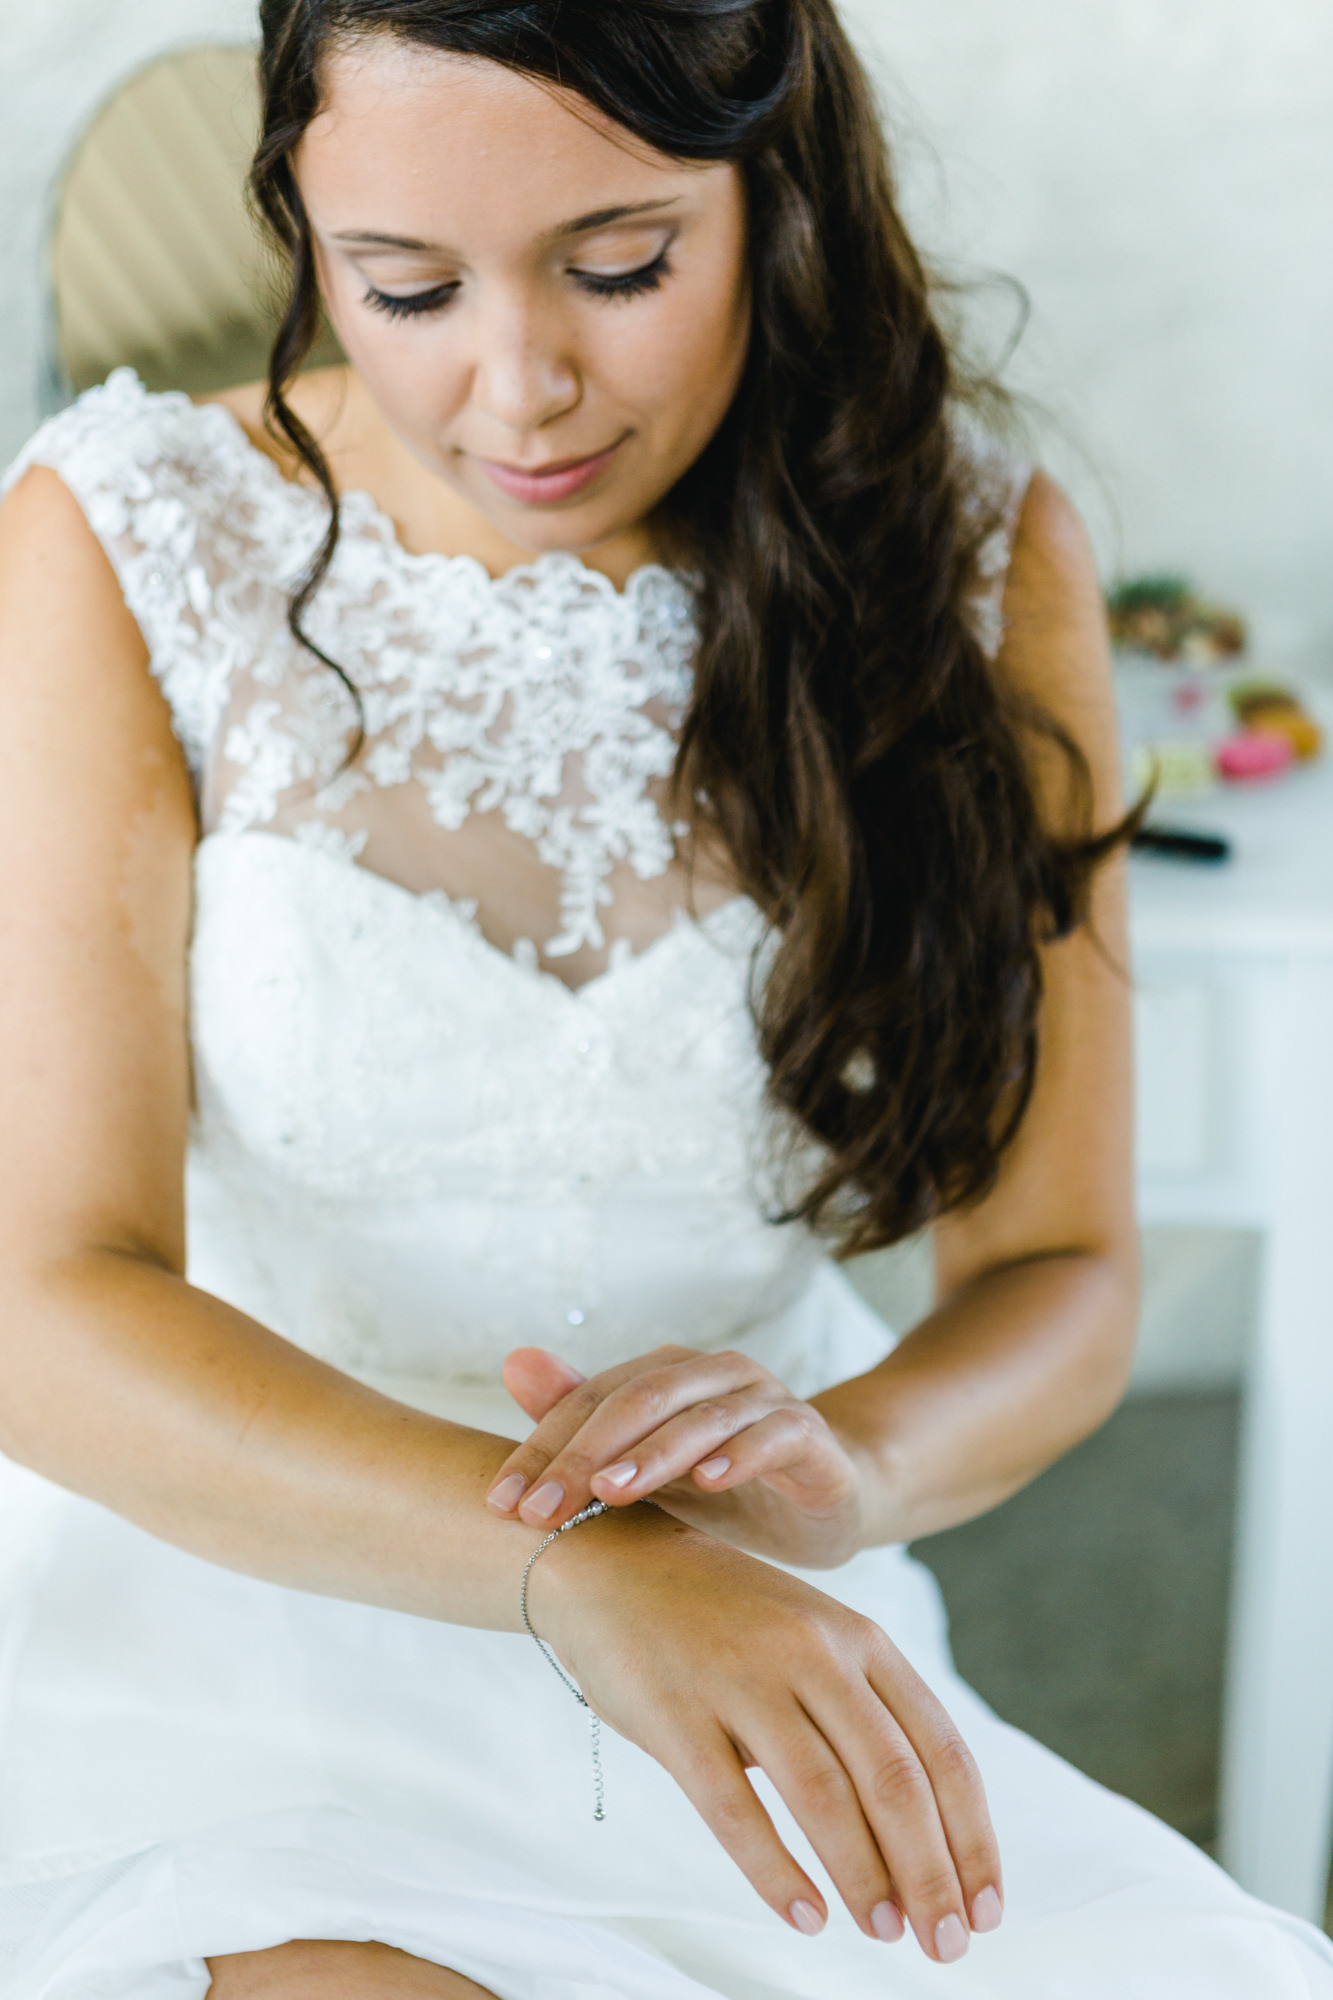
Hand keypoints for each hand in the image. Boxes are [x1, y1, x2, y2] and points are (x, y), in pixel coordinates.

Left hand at [486, 1344, 868, 1566]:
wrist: (825, 1502)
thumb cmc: (723, 1484)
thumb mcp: (647, 1467)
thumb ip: (585, 1422)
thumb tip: (513, 1363)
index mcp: (666, 1374)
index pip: (591, 1401)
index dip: (543, 1447)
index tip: (502, 1503)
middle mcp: (714, 1373)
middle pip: (640, 1400)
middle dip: (584, 1454)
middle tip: (542, 1507)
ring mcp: (765, 1398)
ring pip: (701, 1416)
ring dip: (653, 1454)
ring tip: (609, 1493)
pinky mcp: (810, 1433)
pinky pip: (774, 1434)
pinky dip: (741, 1454)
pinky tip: (711, 1480)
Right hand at [533, 1505, 1003, 1962]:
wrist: (614, 1561)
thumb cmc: (725, 1620)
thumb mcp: (812, 1640)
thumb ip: (863, 1715)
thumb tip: (922, 1843)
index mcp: (859, 1639)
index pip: (941, 1749)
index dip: (972, 1836)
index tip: (986, 1907)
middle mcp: (811, 1651)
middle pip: (892, 1779)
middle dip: (930, 1873)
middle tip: (944, 1944)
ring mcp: (741, 1679)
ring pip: (822, 1796)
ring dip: (864, 1878)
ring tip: (884, 1934)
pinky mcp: (676, 1713)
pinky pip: (733, 1808)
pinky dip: (776, 1872)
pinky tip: (806, 1915)